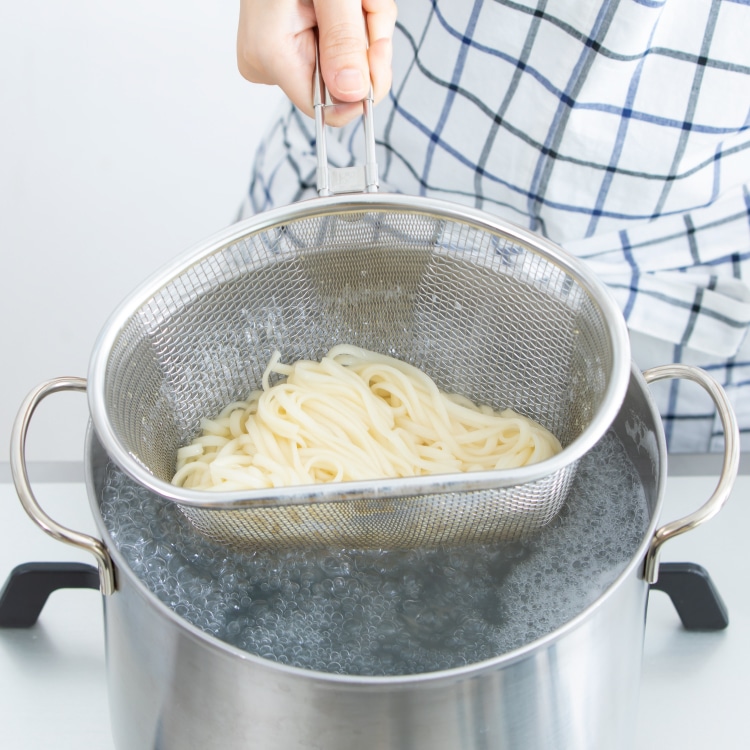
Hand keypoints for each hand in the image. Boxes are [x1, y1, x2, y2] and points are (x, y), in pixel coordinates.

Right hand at [237, 0, 396, 126]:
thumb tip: (352, 92)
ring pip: (348, 62)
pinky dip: (359, 20)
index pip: (325, 109)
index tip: (379, 51)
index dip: (360, 90)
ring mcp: (281, 53)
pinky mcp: (295, 42)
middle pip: (342, 82)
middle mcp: (270, 62)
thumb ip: (343, 40)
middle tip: (364, 2)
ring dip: (366, 25)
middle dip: (366, 42)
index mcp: (270, 54)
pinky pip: (342, 47)